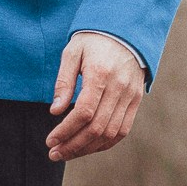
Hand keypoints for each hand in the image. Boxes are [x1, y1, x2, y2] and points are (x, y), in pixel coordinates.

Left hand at [45, 30, 145, 161]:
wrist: (126, 31)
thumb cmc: (94, 40)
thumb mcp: (72, 52)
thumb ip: (63, 82)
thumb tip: (55, 111)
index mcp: (100, 74)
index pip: (84, 112)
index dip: (65, 131)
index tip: (50, 141)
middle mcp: (119, 87)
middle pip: (97, 127)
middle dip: (73, 145)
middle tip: (54, 154)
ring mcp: (130, 96)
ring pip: (110, 133)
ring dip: (87, 148)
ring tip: (67, 153)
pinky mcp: (136, 100)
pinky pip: (123, 130)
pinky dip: (105, 143)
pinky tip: (88, 147)